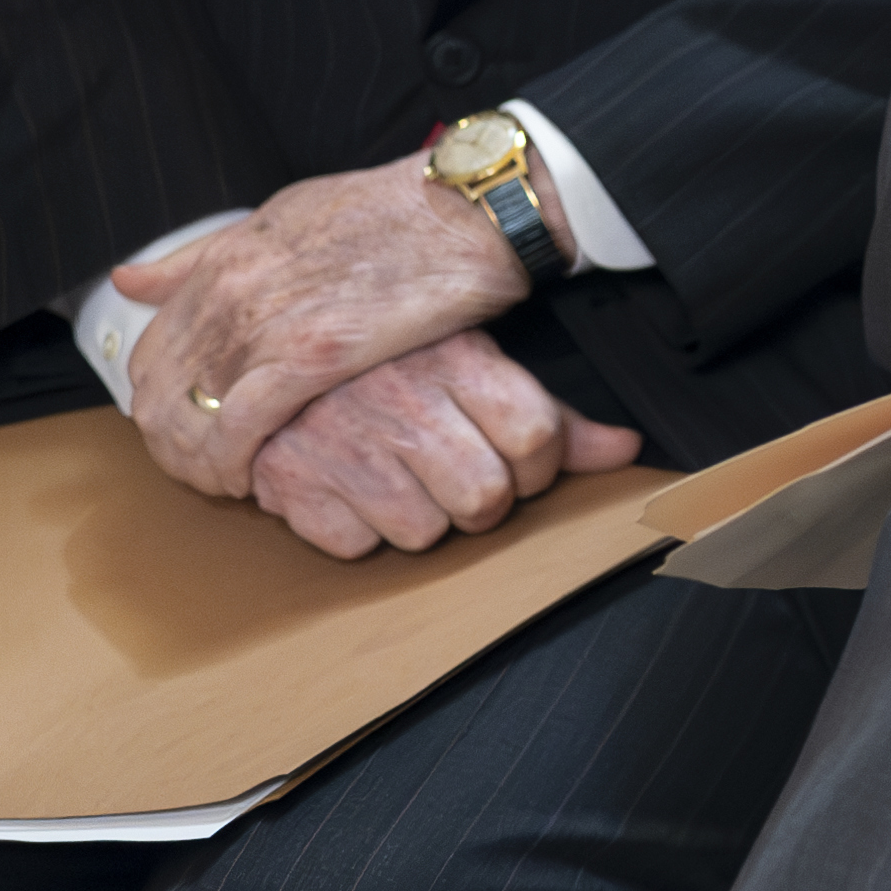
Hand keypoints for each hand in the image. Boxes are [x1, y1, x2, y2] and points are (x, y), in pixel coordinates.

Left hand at [113, 156, 535, 496]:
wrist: (465, 207)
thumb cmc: (391, 209)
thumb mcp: (283, 214)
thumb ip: (204, 254)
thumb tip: (129, 279)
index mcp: (224, 260)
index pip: (150, 354)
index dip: (158, 401)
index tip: (187, 423)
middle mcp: (230, 294)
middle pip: (158, 396)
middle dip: (169, 444)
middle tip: (200, 467)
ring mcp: (268, 326)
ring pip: (188, 422)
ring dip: (195, 464)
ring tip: (224, 481)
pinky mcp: (312, 357)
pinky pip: (238, 433)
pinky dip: (231, 466)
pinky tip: (250, 481)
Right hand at [242, 332, 640, 559]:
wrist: (265, 345)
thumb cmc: (389, 356)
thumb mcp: (475, 361)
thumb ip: (552, 412)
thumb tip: (624, 450)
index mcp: (455, 359)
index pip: (536, 437)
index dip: (538, 462)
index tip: (519, 457)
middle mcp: (399, 402)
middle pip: (485, 497)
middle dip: (485, 500)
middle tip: (462, 473)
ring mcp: (341, 445)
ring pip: (424, 533)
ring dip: (422, 516)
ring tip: (402, 473)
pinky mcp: (291, 485)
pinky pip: (356, 545)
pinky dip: (358, 527)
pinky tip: (352, 485)